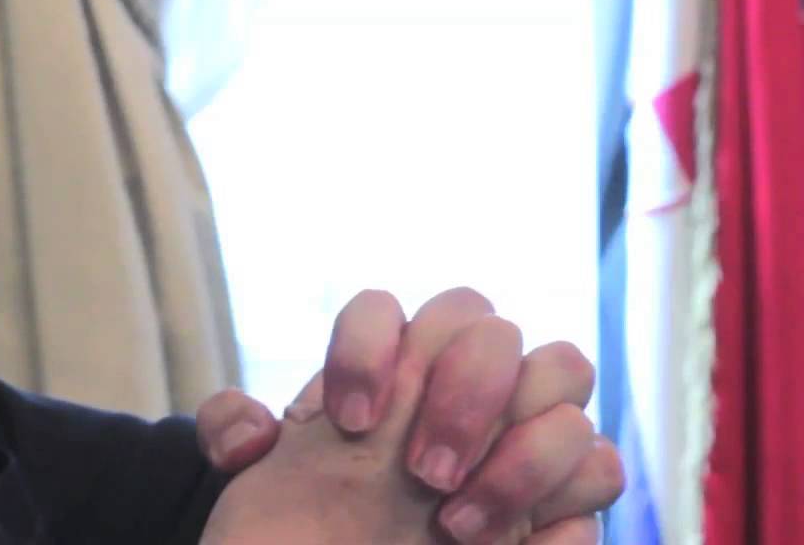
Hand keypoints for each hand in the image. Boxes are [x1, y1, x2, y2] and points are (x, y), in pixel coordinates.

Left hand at [194, 288, 623, 541]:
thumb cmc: (304, 527)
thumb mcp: (252, 484)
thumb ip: (235, 436)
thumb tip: (255, 431)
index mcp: (381, 368)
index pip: (383, 310)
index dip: (367, 352)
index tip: (348, 423)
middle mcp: (455, 385)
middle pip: (493, 327)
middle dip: (465, 393)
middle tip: (423, 474)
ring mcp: (515, 435)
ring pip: (565, 377)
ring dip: (521, 455)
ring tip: (455, 525)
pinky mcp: (560, 498)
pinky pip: (599, 468)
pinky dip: (562, 504)